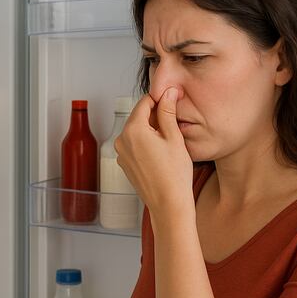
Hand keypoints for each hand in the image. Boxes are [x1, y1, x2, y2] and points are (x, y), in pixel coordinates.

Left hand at [115, 87, 193, 216]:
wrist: (168, 205)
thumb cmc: (174, 175)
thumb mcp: (174, 137)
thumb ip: (168, 111)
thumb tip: (167, 92)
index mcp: (132, 130)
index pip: (144, 102)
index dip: (160, 99)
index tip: (173, 100)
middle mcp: (121, 140)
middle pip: (139, 117)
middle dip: (156, 116)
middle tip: (175, 124)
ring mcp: (121, 154)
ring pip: (137, 131)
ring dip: (152, 131)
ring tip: (170, 142)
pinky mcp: (125, 164)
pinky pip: (135, 146)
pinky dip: (147, 144)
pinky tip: (162, 154)